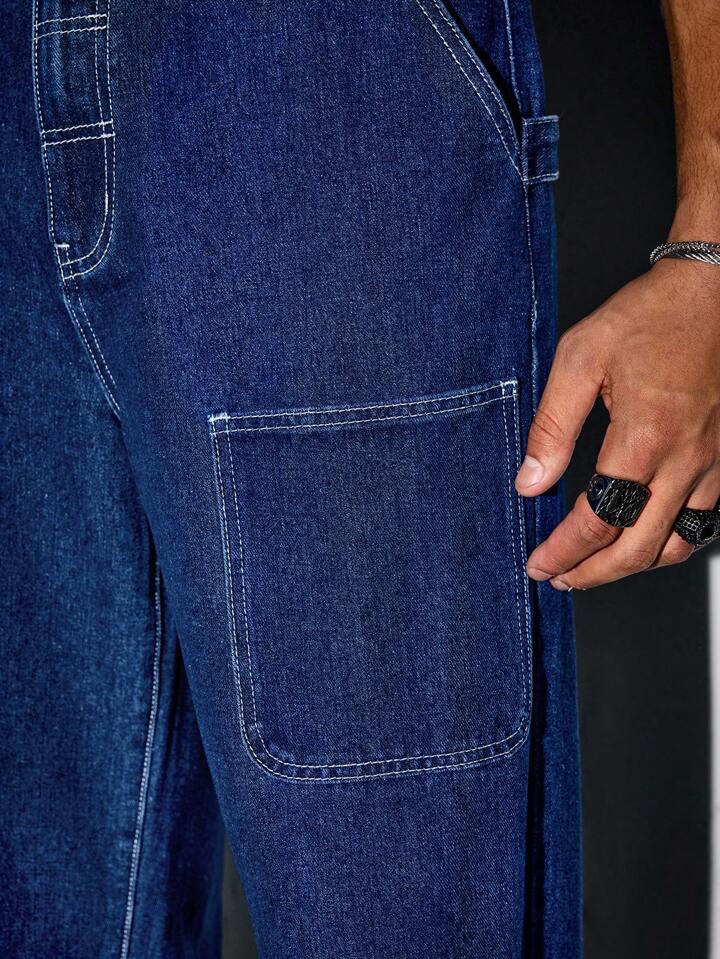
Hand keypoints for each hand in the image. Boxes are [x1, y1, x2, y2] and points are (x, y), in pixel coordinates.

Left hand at [515, 257, 719, 589]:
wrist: (714, 290)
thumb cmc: (651, 315)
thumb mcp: (581, 358)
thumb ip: (552, 426)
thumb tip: (530, 481)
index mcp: (645, 436)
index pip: (598, 521)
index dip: (563, 552)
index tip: (538, 563)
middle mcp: (685, 459)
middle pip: (638, 549)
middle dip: (591, 574)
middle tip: (559, 578)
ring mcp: (712, 463)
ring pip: (677, 546)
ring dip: (631, 567)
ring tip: (594, 568)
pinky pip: (702, 522)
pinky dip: (668, 544)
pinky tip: (643, 539)